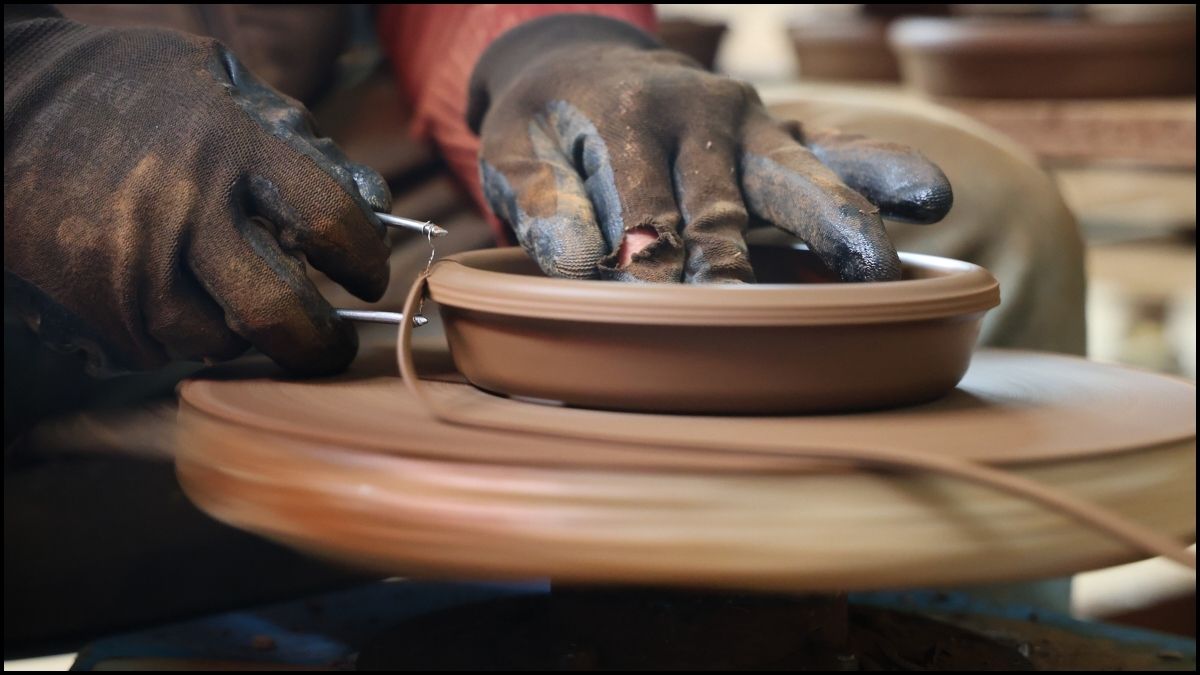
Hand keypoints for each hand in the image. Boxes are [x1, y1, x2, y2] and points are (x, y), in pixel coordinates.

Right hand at [4, 14, 390, 374]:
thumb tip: (375, 207)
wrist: (9, 103)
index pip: (329, 220)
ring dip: (244, 334)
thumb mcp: (223, 87)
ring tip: (241, 302)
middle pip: (278, 312)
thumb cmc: (137, 96)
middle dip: (320, 343)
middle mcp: (182, 208)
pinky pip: (161, 346)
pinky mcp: (92, 299)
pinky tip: (181, 296)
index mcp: (229, 145)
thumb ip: (301, 144)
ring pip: (218, 341)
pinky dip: (184, 334)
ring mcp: (131, 261)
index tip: (370, 275)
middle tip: (333, 344)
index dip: (364, 259)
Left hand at [470, 15, 951, 282]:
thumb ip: (538, 201)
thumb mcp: (517, 153)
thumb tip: (573, 258)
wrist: (592, 69)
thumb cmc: (552, 126)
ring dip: (835, 218)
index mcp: (630, 114)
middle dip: (732, 253)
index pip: (642, 199)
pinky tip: (929, 199)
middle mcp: (702, 112)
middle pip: (726, 192)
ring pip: (798, 172)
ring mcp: (752, 124)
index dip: (644, 254)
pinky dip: (884, 171)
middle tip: (741, 302)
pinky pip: (841, 149)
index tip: (649, 302)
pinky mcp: (785, 136)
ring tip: (876, 265)